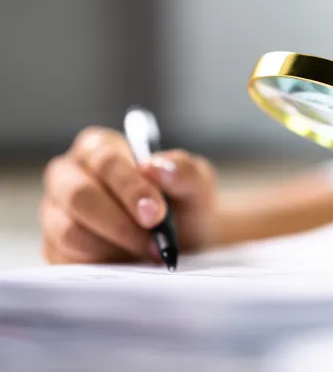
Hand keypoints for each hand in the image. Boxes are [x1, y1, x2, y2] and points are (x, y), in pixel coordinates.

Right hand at [40, 126, 216, 263]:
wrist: (187, 245)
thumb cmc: (184, 206)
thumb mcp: (196, 185)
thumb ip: (184, 171)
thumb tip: (156, 167)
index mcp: (100, 147)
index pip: (105, 160)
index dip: (130, 187)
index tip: (155, 213)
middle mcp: (71, 176)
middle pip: (79, 195)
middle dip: (119, 222)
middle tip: (153, 241)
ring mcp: (58, 213)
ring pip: (70, 231)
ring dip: (114, 246)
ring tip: (149, 252)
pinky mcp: (58, 248)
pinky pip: (70, 259)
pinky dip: (104, 263)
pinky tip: (129, 262)